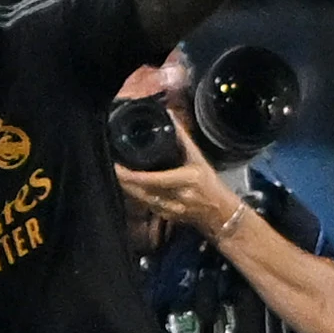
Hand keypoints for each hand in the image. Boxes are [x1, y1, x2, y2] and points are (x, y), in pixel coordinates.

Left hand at [115, 116, 243, 235]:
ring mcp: (170, 209)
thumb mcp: (199, 158)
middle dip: (123, 180)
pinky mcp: (166, 217)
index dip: (130, 175)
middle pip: (140, 191)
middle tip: (113, 167)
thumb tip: (169, 116)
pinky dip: (136, 195)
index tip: (118, 165)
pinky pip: (146, 205)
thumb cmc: (210, 184)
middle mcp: (176, 196)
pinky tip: (131, 187)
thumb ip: (183, 138)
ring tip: (118, 175)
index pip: (150, 179)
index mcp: (184, 180)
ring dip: (127, 188)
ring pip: (140, 199)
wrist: (220, 212)